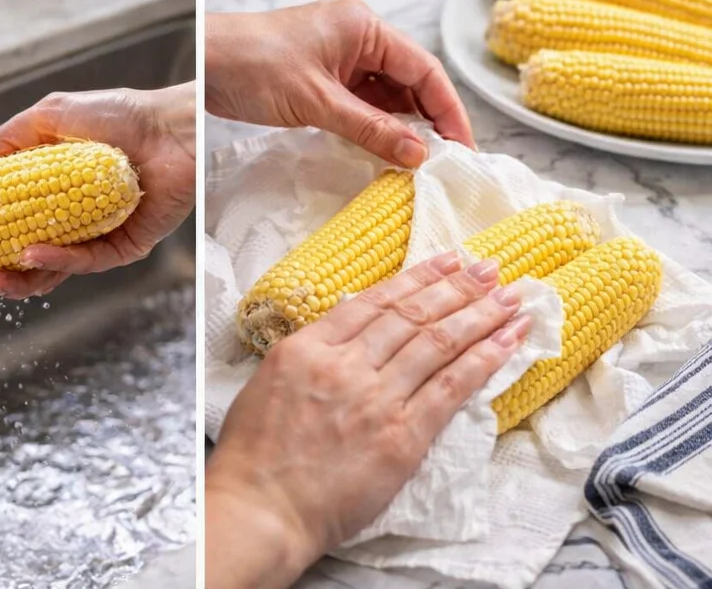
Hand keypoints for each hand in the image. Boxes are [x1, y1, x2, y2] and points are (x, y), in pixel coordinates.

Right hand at [0, 82, 194, 300]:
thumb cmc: (119, 113)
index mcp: (52, 190)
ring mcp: (96, 234)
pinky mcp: (124, 247)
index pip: (9, 223)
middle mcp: (71, 217)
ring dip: (18, 278)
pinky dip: (57, 259)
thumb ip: (11, 138)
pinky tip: (32, 253)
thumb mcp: (52, 114)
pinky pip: (86, 262)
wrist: (172, 125)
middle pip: (24, 257)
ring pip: (51, 270)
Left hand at [206, 0, 473, 167]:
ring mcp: (340, 54)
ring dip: (402, 125)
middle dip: (429, 119)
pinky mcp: (323, 74)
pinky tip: (385, 150)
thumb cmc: (252, 66)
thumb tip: (419, 154)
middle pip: (410, 80)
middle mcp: (358, 35)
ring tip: (419, 164)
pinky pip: (363, 100)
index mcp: (364, 27)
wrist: (202, 61)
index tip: (464, 148)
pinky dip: (376, 125)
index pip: (423, 69)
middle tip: (445, 164)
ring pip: (387, 93)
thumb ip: (371, 128)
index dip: (448, 109)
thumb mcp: (317, 102)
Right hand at [206, 253, 528, 588]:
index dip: (419, 278)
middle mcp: (347, 365)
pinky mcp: (402, 437)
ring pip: (438, 343)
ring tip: (510, 299)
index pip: (376, 301)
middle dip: (458, 287)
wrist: (263, 507)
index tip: (449, 260)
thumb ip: (315, 351)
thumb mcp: (272, 379)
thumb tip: (353, 330)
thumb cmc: (257, 453)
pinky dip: (483, 361)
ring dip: (479, 316)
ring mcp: (377, 399)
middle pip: (413, 315)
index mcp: (311, 346)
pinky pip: (450, 388)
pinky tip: (506, 343)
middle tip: (490, 269)